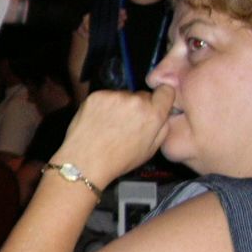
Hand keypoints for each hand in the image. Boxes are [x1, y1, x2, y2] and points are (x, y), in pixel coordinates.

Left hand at [54, 85, 173, 188]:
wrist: (86, 161)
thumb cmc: (118, 160)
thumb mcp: (151, 149)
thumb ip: (163, 127)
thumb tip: (165, 112)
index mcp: (153, 114)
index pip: (166, 91)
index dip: (161, 98)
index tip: (155, 104)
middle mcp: (135, 101)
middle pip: (142, 95)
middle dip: (138, 106)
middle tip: (127, 123)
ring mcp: (114, 96)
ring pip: (123, 96)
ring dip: (120, 106)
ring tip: (110, 125)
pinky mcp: (96, 95)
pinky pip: (105, 97)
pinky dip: (103, 105)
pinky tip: (99, 121)